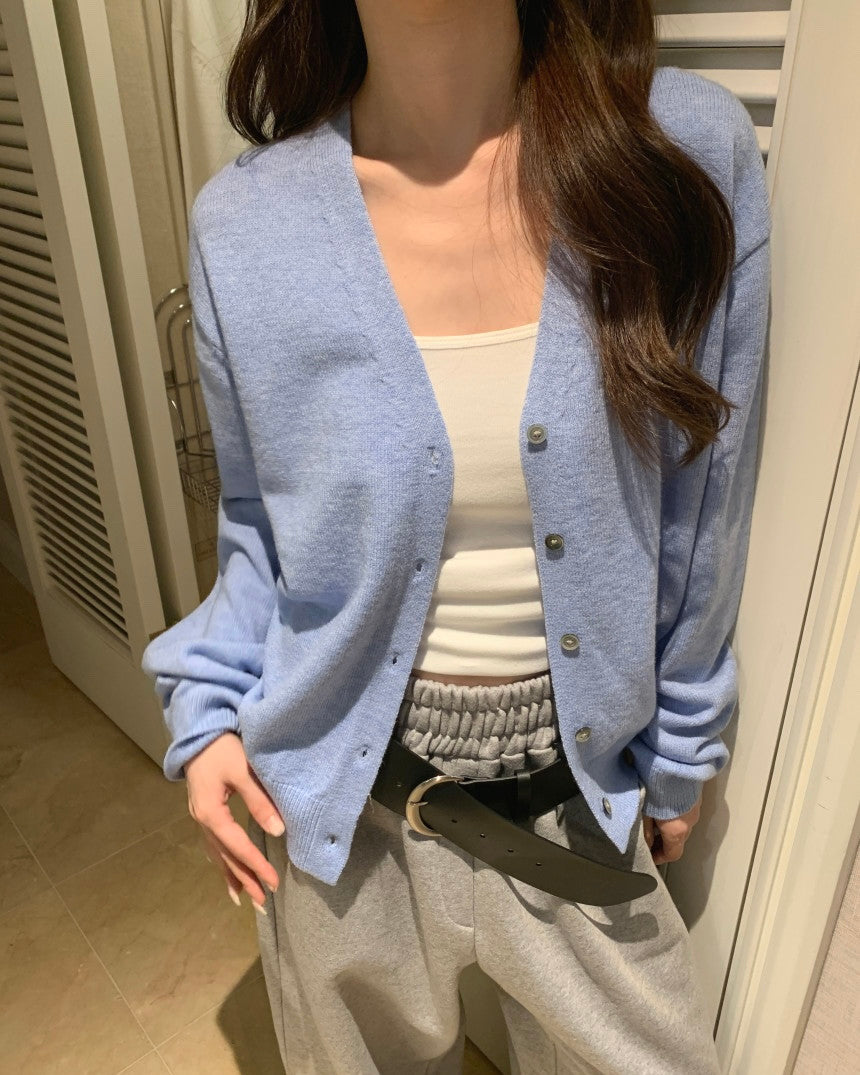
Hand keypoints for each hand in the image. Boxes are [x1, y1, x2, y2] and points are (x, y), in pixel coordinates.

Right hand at [185, 732, 284, 911]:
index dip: (256, 866)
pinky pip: (213, 844)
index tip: (274, 882)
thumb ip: (259, 801)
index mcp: (211, 813)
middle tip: (263, 902)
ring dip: (232, 875)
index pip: (238, 846)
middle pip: (225, 856)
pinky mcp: (204, 810)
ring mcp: (200, 816)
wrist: (200, 731)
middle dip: (245, 879)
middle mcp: (202, 820)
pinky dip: (222, 862)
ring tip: (244, 899)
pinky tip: (228, 874)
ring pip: (217, 853)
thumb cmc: (223, 748)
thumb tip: (278, 831)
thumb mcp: (244, 771)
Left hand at [642, 789, 701, 865]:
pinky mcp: (696, 793)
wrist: (674, 759)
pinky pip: (686, 810)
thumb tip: (647, 845)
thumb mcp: (643, 810)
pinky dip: (676, 813)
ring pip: (683, 823)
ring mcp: (696, 806)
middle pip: (679, 839)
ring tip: (654, 818)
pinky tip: (664, 803)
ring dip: (670, 825)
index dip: (660, 857)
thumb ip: (644, 831)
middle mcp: (691, 821)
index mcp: (677, 830)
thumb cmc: (655, 786)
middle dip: (664, 841)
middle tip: (648, 837)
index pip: (673, 854)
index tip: (650, 856)